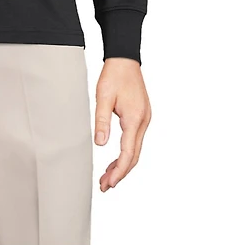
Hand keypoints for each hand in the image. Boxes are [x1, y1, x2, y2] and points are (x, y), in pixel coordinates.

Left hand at [94, 58, 150, 191]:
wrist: (125, 59)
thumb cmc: (113, 75)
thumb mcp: (103, 96)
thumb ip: (101, 120)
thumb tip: (100, 144)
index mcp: (135, 118)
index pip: (128, 153)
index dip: (118, 171)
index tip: (108, 183)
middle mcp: (143, 121)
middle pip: (134, 156)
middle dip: (120, 173)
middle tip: (105, 186)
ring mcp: (144, 119)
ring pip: (135, 149)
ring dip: (123, 164)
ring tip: (107, 176)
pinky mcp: (141, 116)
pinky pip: (135, 140)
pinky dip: (126, 152)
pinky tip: (116, 157)